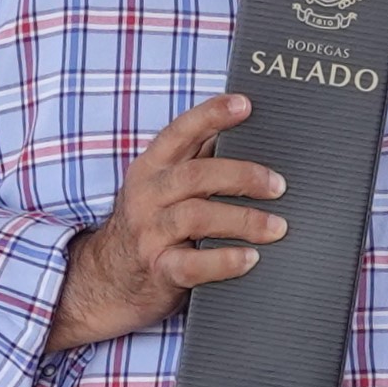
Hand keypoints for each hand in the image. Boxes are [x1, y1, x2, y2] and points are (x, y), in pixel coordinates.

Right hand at [49, 97, 286, 351]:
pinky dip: (225, 261)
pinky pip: (193, 265)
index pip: (180, 132)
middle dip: (243, 176)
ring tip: (277, 227)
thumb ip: (197, 164)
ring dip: (243, 220)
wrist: (108, 282)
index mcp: (150, 168)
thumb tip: (248, 137)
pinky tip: (251, 259)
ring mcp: (149, 233)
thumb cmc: (151, 228)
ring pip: (197, 216)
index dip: (211, 115)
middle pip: (196, 175)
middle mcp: (146, 196)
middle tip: (279, 185)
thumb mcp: (163, 190)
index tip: (245, 104)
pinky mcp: (158, 270)